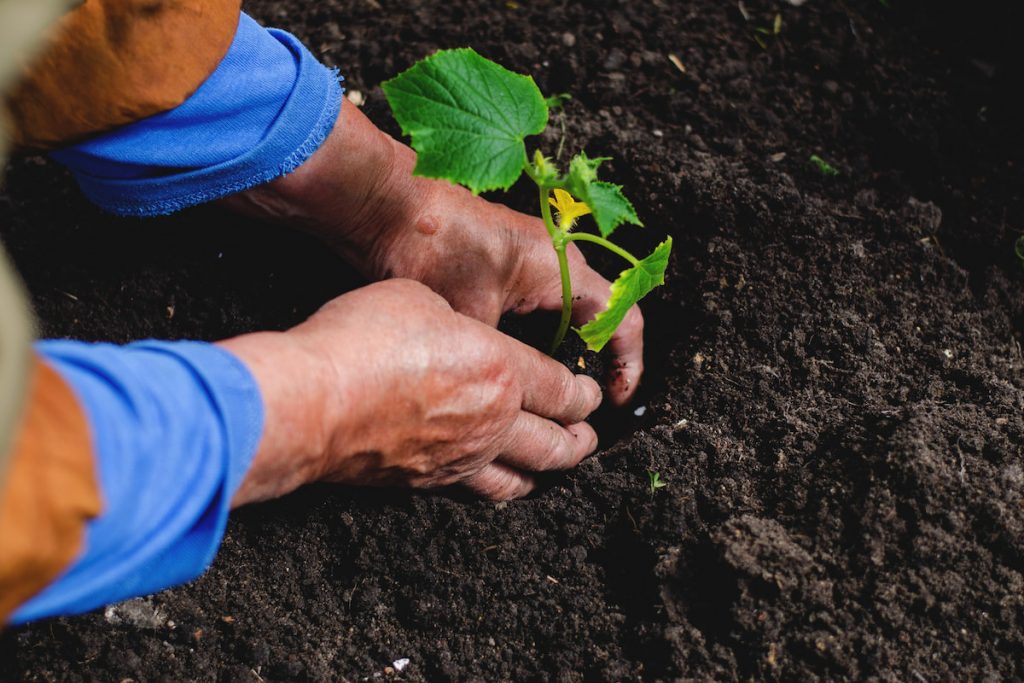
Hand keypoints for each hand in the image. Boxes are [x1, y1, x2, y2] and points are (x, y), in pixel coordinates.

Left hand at [221, 100, 644, 404]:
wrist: (386, 205)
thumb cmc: (432, 251)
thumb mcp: (473, 321)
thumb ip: (503, 360)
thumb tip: (509, 396)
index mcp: (562, 269)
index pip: (622, 317)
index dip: (627, 363)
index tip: (613, 399)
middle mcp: (556, 259)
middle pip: (597, 317)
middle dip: (594, 362)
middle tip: (579, 404)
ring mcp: (529, 256)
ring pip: (565, 312)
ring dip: (563, 350)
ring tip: (546, 392)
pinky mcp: (502, 260)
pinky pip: (538, 303)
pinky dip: (536, 334)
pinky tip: (513, 363)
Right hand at [221, 279, 601, 505]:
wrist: (311, 400)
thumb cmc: (362, 340)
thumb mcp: (419, 299)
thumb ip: (454, 320)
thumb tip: (454, 335)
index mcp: (501, 370)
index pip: (562, 389)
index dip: (584, 393)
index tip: (592, 394)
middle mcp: (492, 421)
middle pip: (556, 442)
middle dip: (580, 439)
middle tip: (588, 435)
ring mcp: (460, 458)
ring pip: (522, 477)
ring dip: (547, 471)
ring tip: (555, 465)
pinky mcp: (426, 482)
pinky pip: (478, 491)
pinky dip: (500, 488)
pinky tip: (496, 483)